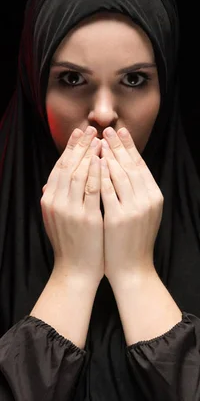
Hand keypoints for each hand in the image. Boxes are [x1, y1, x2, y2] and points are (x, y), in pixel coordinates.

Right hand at [41, 126, 103, 286]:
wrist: (75, 271)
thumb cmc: (71, 245)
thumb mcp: (57, 220)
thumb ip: (56, 201)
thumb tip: (50, 184)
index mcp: (49, 200)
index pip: (59, 167)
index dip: (70, 149)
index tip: (80, 133)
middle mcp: (55, 203)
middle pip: (67, 166)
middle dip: (79, 145)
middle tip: (90, 129)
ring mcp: (69, 210)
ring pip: (78, 174)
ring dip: (89, 155)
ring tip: (100, 140)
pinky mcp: (85, 218)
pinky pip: (92, 190)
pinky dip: (97, 173)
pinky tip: (104, 162)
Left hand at [100, 127, 163, 285]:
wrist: (131, 269)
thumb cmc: (131, 241)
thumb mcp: (139, 213)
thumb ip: (133, 192)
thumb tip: (119, 168)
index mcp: (154, 196)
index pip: (140, 165)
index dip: (129, 147)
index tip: (119, 132)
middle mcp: (147, 200)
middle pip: (130, 165)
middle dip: (118, 145)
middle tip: (107, 129)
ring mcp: (134, 209)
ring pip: (119, 174)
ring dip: (107, 155)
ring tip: (97, 140)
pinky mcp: (118, 218)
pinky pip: (106, 191)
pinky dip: (99, 175)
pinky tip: (92, 163)